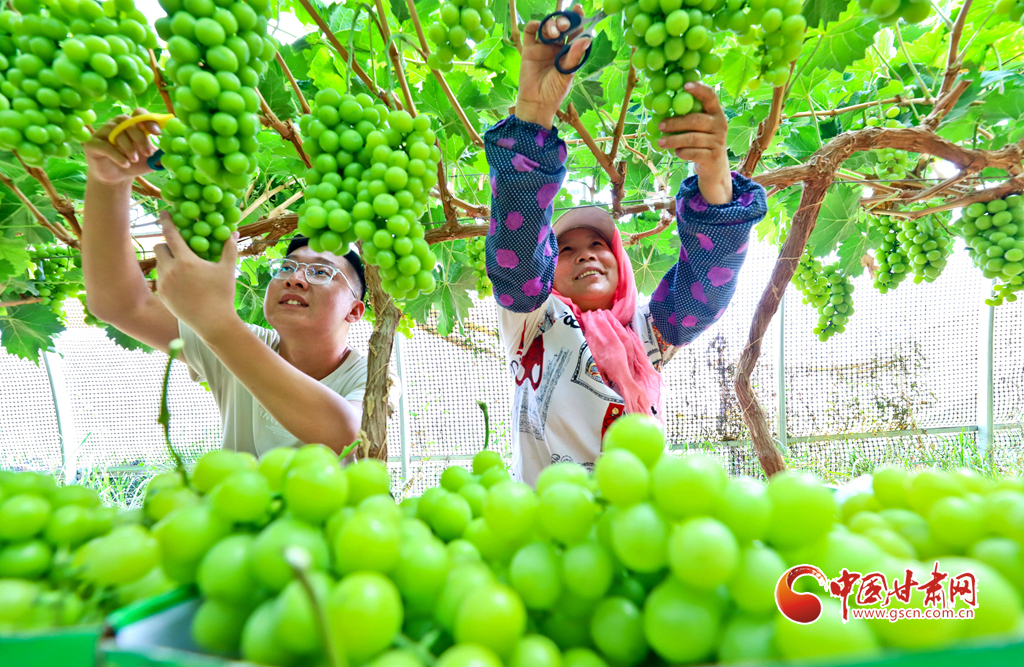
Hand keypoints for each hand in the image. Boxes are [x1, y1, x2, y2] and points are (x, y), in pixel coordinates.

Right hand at [83, 108, 160, 185]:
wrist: (117, 178)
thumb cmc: (135, 165)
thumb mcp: (151, 160)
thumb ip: (161, 154)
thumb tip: (172, 151)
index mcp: (132, 124)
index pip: (139, 113)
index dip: (148, 120)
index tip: (158, 133)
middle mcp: (116, 124)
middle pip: (128, 121)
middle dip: (140, 138)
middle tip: (148, 153)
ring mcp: (102, 133)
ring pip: (116, 131)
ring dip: (129, 147)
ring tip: (134, 160)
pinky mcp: (92, 144)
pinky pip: (105, 146)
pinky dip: (118, 155)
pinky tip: (126, 164)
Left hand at [153, 212, 240, 340]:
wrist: (213, 323)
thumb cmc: (222, 294)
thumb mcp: (227, 270)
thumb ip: (229, 248)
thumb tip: (234, 232)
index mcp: (185, 260)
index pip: (170, 234)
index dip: (166, 221)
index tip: (164, 213)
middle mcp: (170, 270)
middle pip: (159, 247)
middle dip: (166, 244)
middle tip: (177, 247)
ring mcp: (164, 283)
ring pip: (159, 263)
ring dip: (167, 260)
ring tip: (181, 266)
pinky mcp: (162, 294)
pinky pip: (160, 279)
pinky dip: (168, 276)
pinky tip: (181, 283)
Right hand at [516, 4, 590, 128]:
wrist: (536, 103)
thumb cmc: (554, 91)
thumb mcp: (567, 73)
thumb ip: (575, 55)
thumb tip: (587, 38)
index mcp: (569, 52)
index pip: (575, 32)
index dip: (577, 19)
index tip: (578, 9)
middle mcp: (557, 47)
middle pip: (561, 26)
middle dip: (564, 20)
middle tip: (565, 25)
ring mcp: (543, 47)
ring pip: (547, 26)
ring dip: (551, 24)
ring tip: (554, 33)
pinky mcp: (529, 49)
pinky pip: (530, 32)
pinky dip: (534, 25)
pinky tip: (538, 26)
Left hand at [658, 83, 732, 204]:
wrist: (714, 168)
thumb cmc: (701, 142)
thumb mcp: (699, 128)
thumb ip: (688, 117)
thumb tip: (660, 108)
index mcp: (716, 113)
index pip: (710, 96)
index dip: (699, 90)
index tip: (685, 85)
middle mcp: (720, 124)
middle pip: (696, 120)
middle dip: (676, 122)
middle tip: (660, 125)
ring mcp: (718, 141)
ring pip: (693, 138)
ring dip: (674, 140)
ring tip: (660, 142)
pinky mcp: (713, 157)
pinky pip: (694, 153)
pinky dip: (682, 152)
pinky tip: (675, 152)